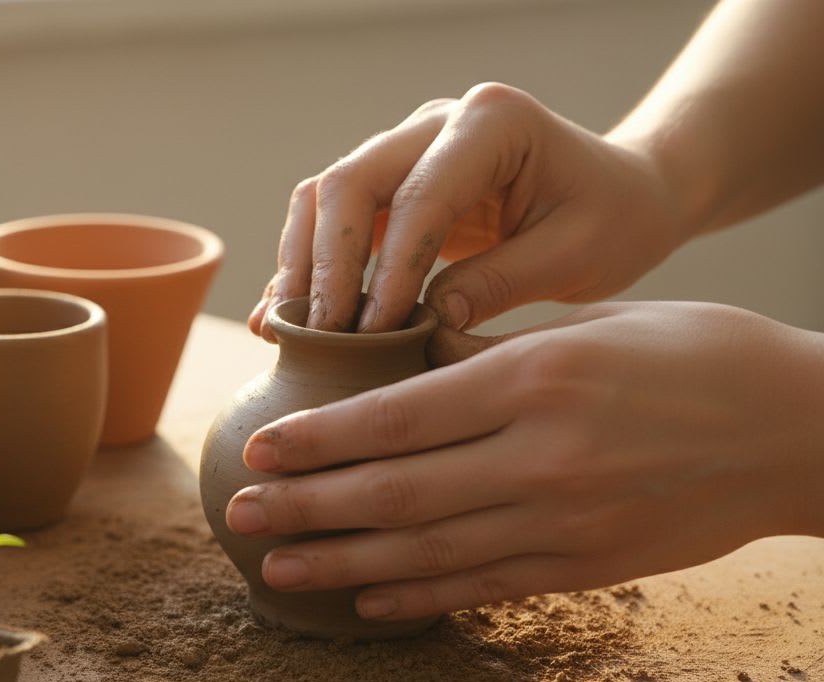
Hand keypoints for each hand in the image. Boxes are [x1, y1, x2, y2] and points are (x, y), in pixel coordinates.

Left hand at [226, 302, 823, 618]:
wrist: (799, 432)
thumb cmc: (697, 354)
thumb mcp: (591, 325)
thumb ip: (493, 350)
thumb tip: (406, 363)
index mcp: (536, 379)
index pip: (398, 416)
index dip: (319, 437)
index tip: (261, 446)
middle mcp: (541, 456)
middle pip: (394, 492)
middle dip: (305, 505)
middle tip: (239, 515)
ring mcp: (564, 521)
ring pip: (426, 551)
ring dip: (340, 562)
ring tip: (278, 568)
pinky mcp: (587, 567)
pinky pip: (483, 586)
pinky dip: (418, 594)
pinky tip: (367, 596)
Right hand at [248, 83, 682, 339]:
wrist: (622, 194)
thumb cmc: (613, 219)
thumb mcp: (579, 255)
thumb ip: (503, 282)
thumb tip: (426, 323)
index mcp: (492, 122)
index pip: (420, 195)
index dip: (389, 267)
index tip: (375, 333)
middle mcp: (436, 122)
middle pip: (349, 182)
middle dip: (328, 263)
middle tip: (326, 335)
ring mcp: (406, 148)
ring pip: (324, 197)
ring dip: (302, 263)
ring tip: (288, 328)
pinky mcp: (390, 185)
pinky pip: (331, 220)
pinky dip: (307, 267)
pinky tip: (284, 316)